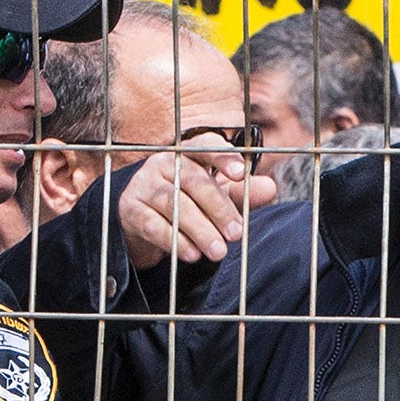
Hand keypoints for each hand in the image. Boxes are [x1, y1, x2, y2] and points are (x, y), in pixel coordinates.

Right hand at [118, 135, 274, 268]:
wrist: (140, 220)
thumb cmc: (184, 202)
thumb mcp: (213, 196)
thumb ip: (239, 192)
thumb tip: (270, 188)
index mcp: (187, 153)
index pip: (205, 146)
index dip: (222, 157)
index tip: (240, 174)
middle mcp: (163, 163)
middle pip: (193, 180)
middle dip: (218, 208)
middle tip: (236, 233)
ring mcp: (143, 184)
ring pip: (173, 203)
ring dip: (199, 229)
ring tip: (218, 251)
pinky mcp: (130, 209)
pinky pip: (152, 224)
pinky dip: (174, 241)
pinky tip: (192, 254)